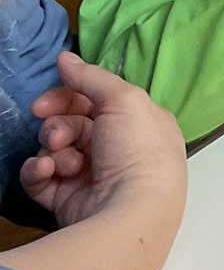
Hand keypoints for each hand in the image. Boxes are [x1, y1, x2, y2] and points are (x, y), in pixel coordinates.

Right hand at [21, 54, 185, 230]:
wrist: (131, 211)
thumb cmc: (137, 150)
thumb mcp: (124, 100)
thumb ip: (92, 77)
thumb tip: (64, 58)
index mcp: (138, 124)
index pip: (94, 102)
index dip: (67, 97)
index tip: (46, 101)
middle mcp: (117, 149)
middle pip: (70, 124)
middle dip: (57, 125)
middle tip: (56, 135)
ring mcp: (92, 176)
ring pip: (54, 149)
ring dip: (52, 149)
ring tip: (64, 161)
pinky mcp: (68, 199)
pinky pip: (42, 178)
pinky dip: (39, 172)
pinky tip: (48, 173)